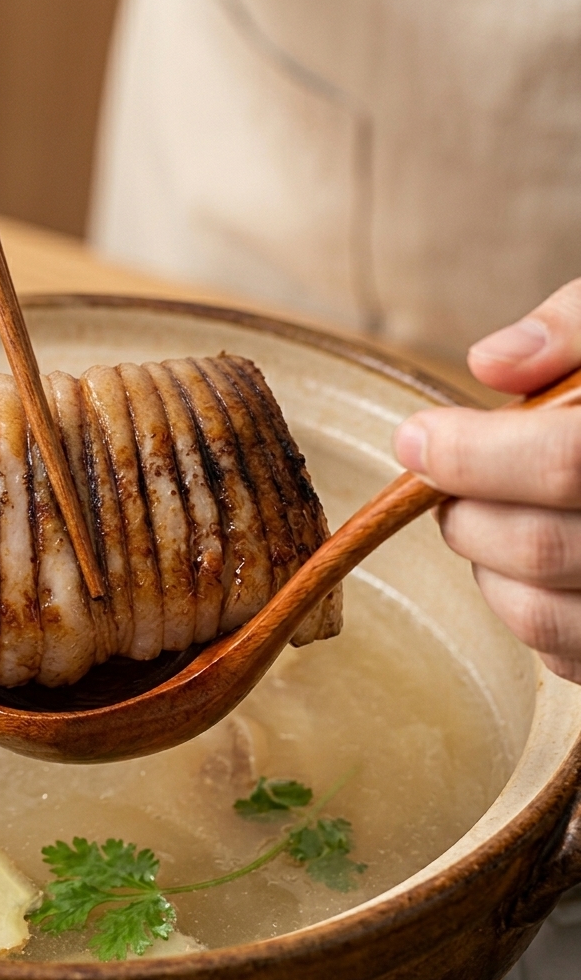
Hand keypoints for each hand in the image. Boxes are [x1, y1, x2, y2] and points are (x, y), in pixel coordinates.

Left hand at [393, 279, 580, 683]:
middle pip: (540, 547)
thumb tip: (489, 364)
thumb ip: (574, 327)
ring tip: (488, 513)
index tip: (415, 438)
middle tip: (445, 479)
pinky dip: (520, 605)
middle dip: (465, 512)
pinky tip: (529, 558)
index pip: (567, 461)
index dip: (473, 454)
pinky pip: (561, 652)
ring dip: (484, 562)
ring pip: (540, 614)